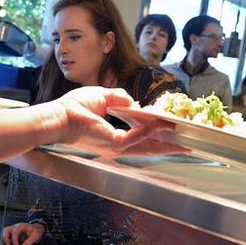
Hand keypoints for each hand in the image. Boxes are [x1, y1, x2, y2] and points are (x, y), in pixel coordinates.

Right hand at [1, 222, 43, 244]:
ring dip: (4, 239)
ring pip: (4, 232)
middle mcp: (16, 227)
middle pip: (6, 229)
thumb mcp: (36, 236)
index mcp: (22, 226)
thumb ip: (30, 241)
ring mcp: (13, 230)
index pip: (15, 232)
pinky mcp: (12, 234)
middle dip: (6, 238)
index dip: (14, 239)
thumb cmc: (36, 231)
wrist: (37, 229)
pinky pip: (6, 235)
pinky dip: (5, 240)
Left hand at [40, 87, 183, 156]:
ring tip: (183, 142)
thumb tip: (135, 103)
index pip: (138, 138)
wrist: (60, 117)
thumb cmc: (74, 108)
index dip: (154, 134)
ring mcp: (116, 147)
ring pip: (147, 146)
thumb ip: (121, 98)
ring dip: (165, 142)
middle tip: (185, 148)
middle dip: (167, 148)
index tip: (169, 130)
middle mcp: (116, 145)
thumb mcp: (102, 96)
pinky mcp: (115, 144)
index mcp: (111, 137)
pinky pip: (138, 137)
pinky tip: (162, 124)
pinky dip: (151, 130)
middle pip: (147, 148)